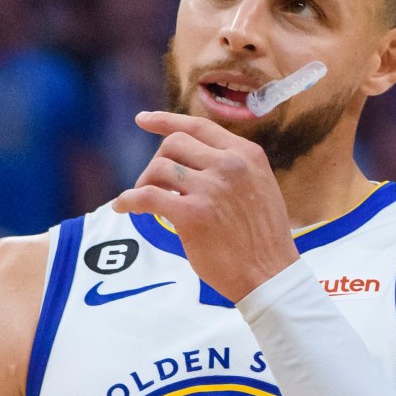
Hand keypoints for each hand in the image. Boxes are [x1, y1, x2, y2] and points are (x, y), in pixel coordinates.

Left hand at [110, 111, 299, 302]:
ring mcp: (211, 189)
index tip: (143, 121)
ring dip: (145, 182)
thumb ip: (233, 168)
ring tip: (147, 201)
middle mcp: (229, 165)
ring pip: (159, 168)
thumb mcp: (260, 187)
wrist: (271, 275)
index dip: (166, 121)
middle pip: (174, 144)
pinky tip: (125, 207)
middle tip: (155, 184)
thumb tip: (195, 159)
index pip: (198, 126)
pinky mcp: (192, 215)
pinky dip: (129, 200)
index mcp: (247, 154)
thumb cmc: (264, 239)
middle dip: (159, 161)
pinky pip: (146, 196)